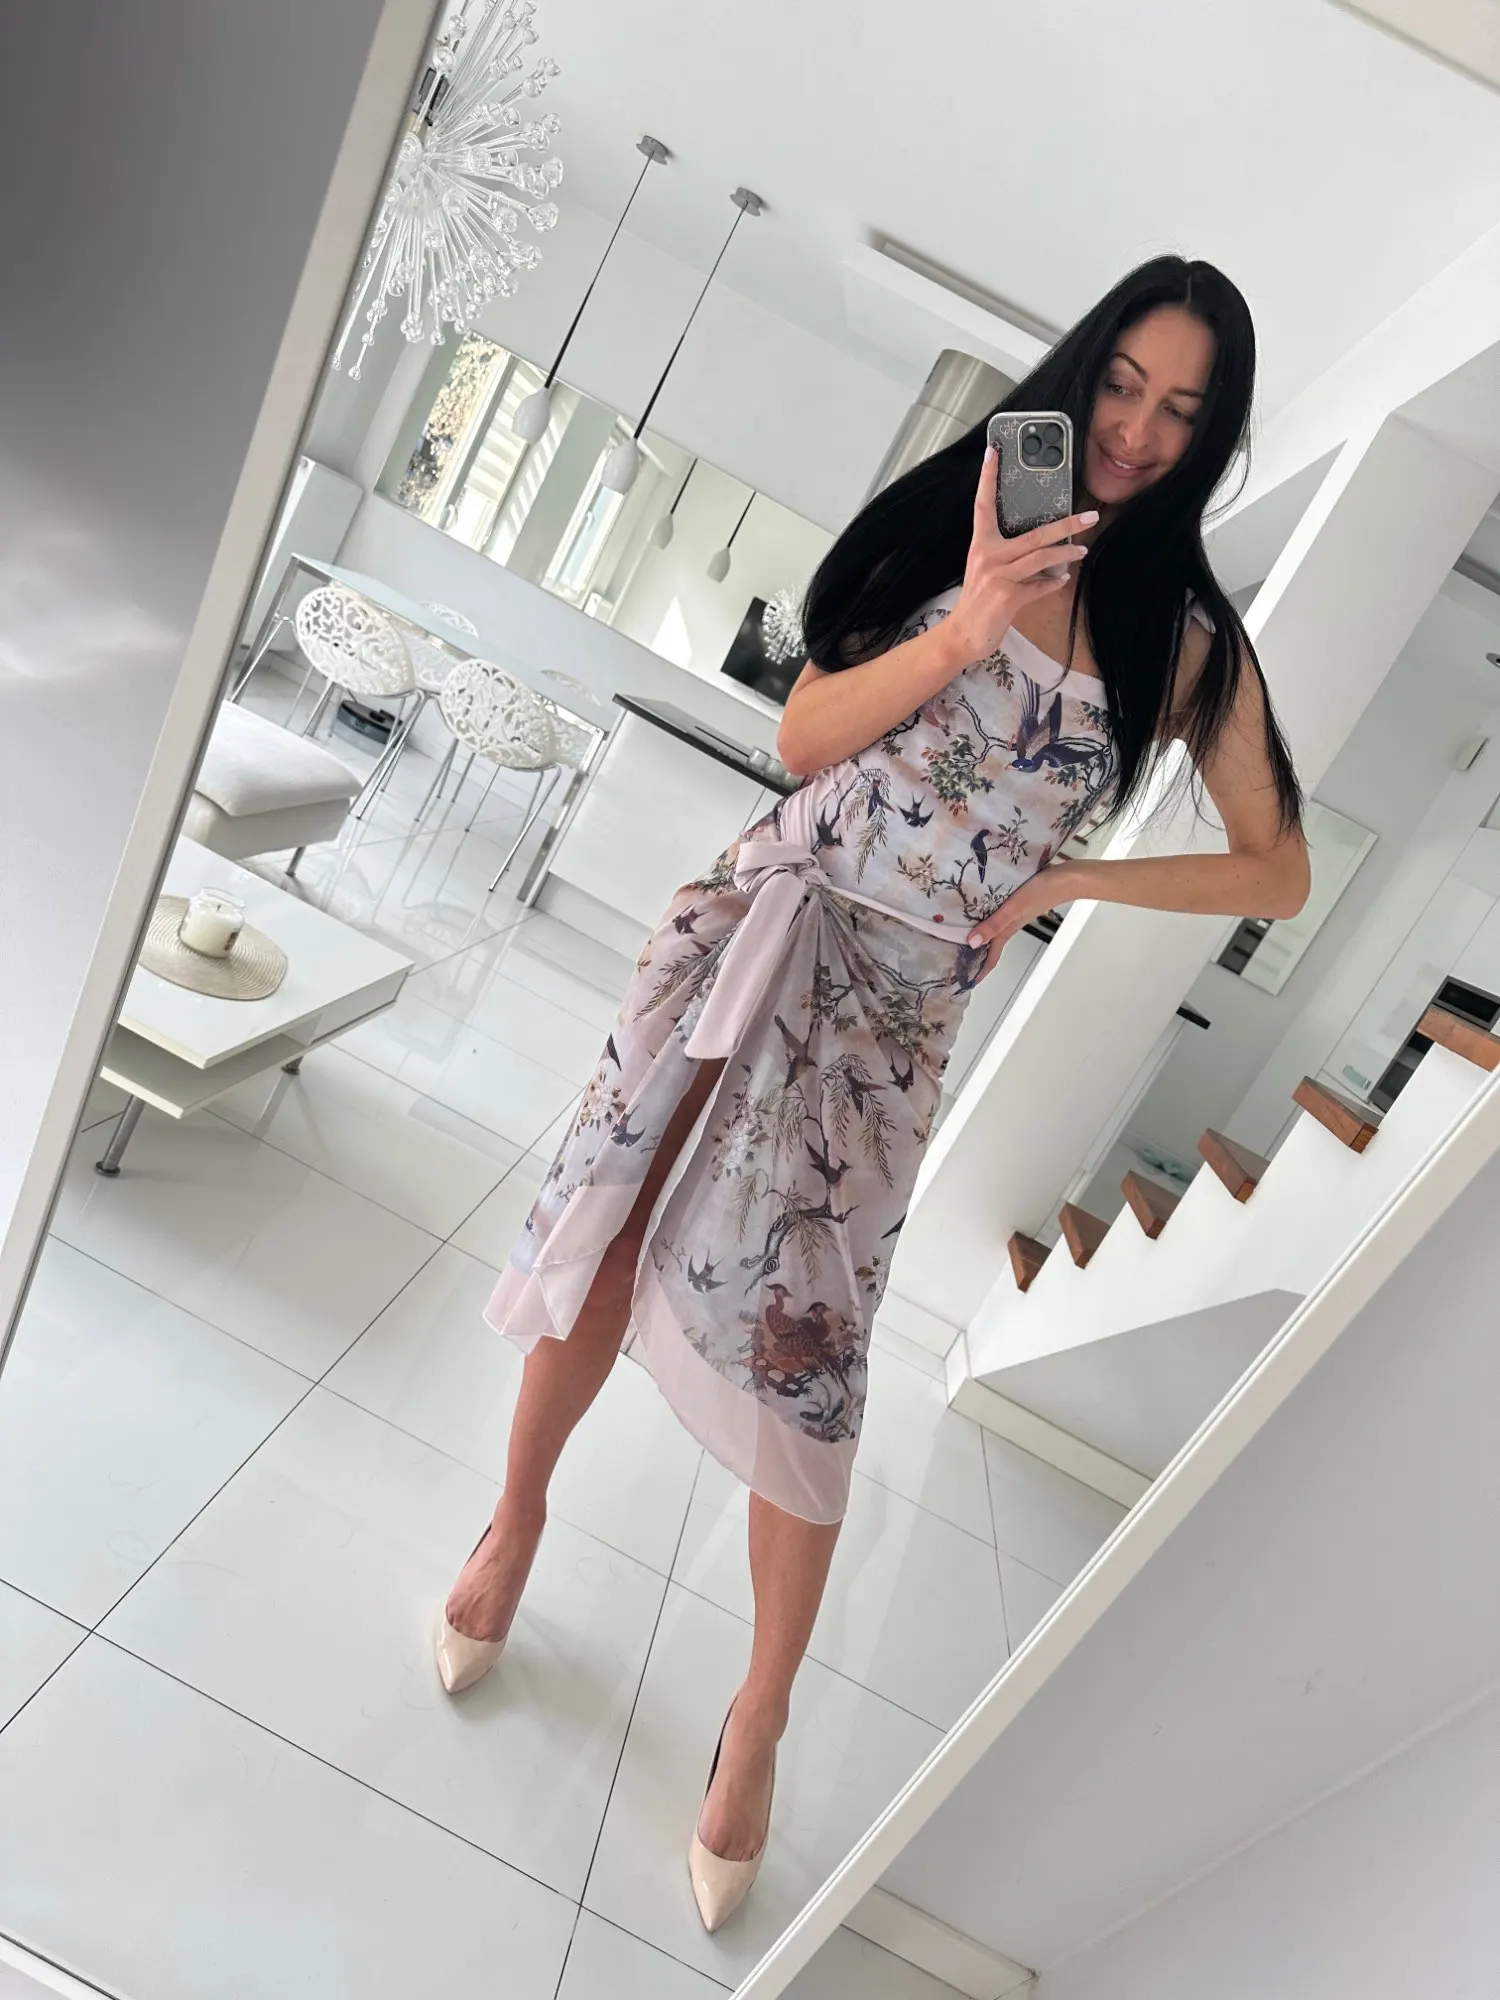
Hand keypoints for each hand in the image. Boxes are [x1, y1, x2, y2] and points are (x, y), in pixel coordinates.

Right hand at [941, 449, 1096, 669]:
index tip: (993, 452)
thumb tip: (1039, 551)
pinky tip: (1061, 580)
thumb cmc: (978, 602)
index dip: (987, 478)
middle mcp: (988, 556)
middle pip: (1033, 535)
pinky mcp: (1008, 597)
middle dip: (1065, 524)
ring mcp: (998, 577)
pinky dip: (1051, 584)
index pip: (983, 505)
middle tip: (1089, 514)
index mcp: (981, 545)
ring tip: (1082, 549)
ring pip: (1040, 558)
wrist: (963, 635)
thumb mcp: (988, 572)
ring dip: (1066, 553)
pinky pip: (1038, 587)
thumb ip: (1009, 558)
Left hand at [966, 865, 1076, 978]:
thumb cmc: (1043, 892)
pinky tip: (978, 907)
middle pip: (989, 945)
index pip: (991, 957)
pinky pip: (997, 914)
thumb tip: (972, 942)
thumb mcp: (1014, 909)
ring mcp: (1014, 913)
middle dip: (974, 955)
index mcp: (1007, 930)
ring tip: (961, 935)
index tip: (965, 982)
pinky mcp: (1017, 900)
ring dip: (979, 935)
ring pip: (993, 929)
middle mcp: (1009, 924)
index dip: (979, 971)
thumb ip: (994, 924)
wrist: (1067, 878)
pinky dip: (986, 916)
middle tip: (956, 959)